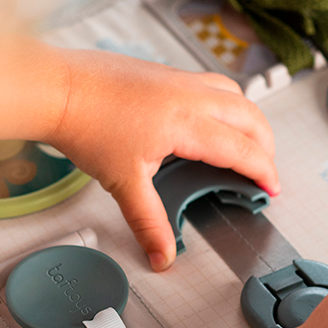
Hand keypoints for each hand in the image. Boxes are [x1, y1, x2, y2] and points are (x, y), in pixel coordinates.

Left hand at [47, 49, 278, 270]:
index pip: (242, 149)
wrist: (57, 88)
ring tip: (248, 140)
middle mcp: (190, 95)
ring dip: (249, 118)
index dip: (263, 171)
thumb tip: (161, 255)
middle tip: (265, 169)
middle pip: (250, 116)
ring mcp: (179, 79)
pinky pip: (211, 83)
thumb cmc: (86, 124)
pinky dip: (226, 102)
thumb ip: (149, 222)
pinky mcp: (165, 72)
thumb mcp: (124, 183)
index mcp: (187, 122)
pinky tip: (211, 117)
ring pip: (234, 93)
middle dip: (266, 145)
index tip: (270, 188)